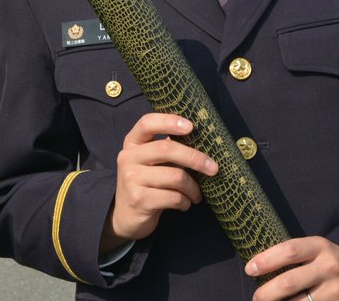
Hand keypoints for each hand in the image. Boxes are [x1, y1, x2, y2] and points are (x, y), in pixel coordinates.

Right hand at [99, 113, 217, 254]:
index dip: (169, 121)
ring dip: (193, 188)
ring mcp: (131, 178)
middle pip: (167, 148)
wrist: (125, 216)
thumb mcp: (150, 162)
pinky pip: (173, 197)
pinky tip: (184, 204)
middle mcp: (128, 157)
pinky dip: (185, 202)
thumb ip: (167, 149)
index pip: (147, 123)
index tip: (191, 126)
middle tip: (213, 168)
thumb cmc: (146, 184)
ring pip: (175, 176)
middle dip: (195, 158)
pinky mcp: (139, 199)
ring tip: (196, 194)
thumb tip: (201, 140)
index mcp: (132, 143)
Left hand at [246, 236, 338, 300]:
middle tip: (256, 297)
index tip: (249, 269)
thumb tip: (259, 265)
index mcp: (321, 247)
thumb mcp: (319, 250)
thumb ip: (296, 255)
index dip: (265, 260)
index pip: (288, 251)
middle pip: (289, 283)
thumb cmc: (333, 263)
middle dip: (266, 293)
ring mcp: (336, 291)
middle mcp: (329, 268)